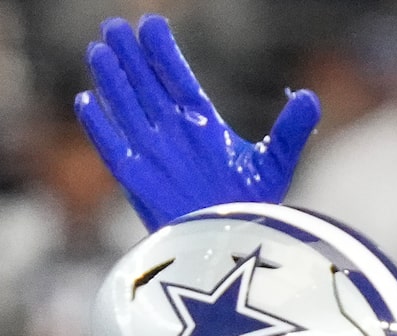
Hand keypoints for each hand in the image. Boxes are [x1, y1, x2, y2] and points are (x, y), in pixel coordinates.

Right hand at [75, 14, 319, 229]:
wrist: (231, 251)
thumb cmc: (253, 209)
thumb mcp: (276, 164)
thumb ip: (291, 130)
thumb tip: (311, 97)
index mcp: (202, 124)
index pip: (177, 78)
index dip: (163, 52)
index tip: (151, 23)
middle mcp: (173, 134)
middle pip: (146, 86)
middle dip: (130, 56)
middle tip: (113, 25)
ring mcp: (153, 156)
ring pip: (126, 109)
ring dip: (112, 81)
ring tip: (97, 50)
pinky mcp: (137, 182)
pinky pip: (112, 149)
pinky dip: (99, 128)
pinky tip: (86, 101)